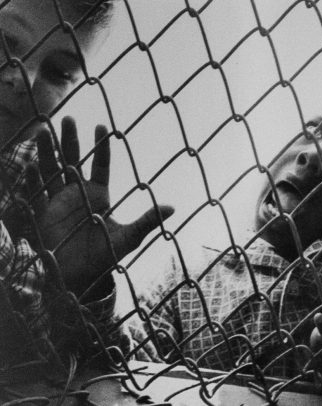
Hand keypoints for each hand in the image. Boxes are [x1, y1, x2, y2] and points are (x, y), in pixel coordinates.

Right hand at [29, 117, 173, 297]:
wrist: (80, 276)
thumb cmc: (105, 255)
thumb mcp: (128, 237)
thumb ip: (147, 221)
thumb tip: (172, 208)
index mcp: (99, 194)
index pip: (101, 164)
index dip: (101, 146)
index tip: (102, 126)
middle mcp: (77, 193)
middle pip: (73, 160)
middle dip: (70, 140)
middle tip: (67, 118)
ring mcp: (58, 201)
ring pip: (52, 170)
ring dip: (48, 151)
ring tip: (44, 130)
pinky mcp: (43, 214)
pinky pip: (37, 193)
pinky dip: (33, 180)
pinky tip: (31, 166)